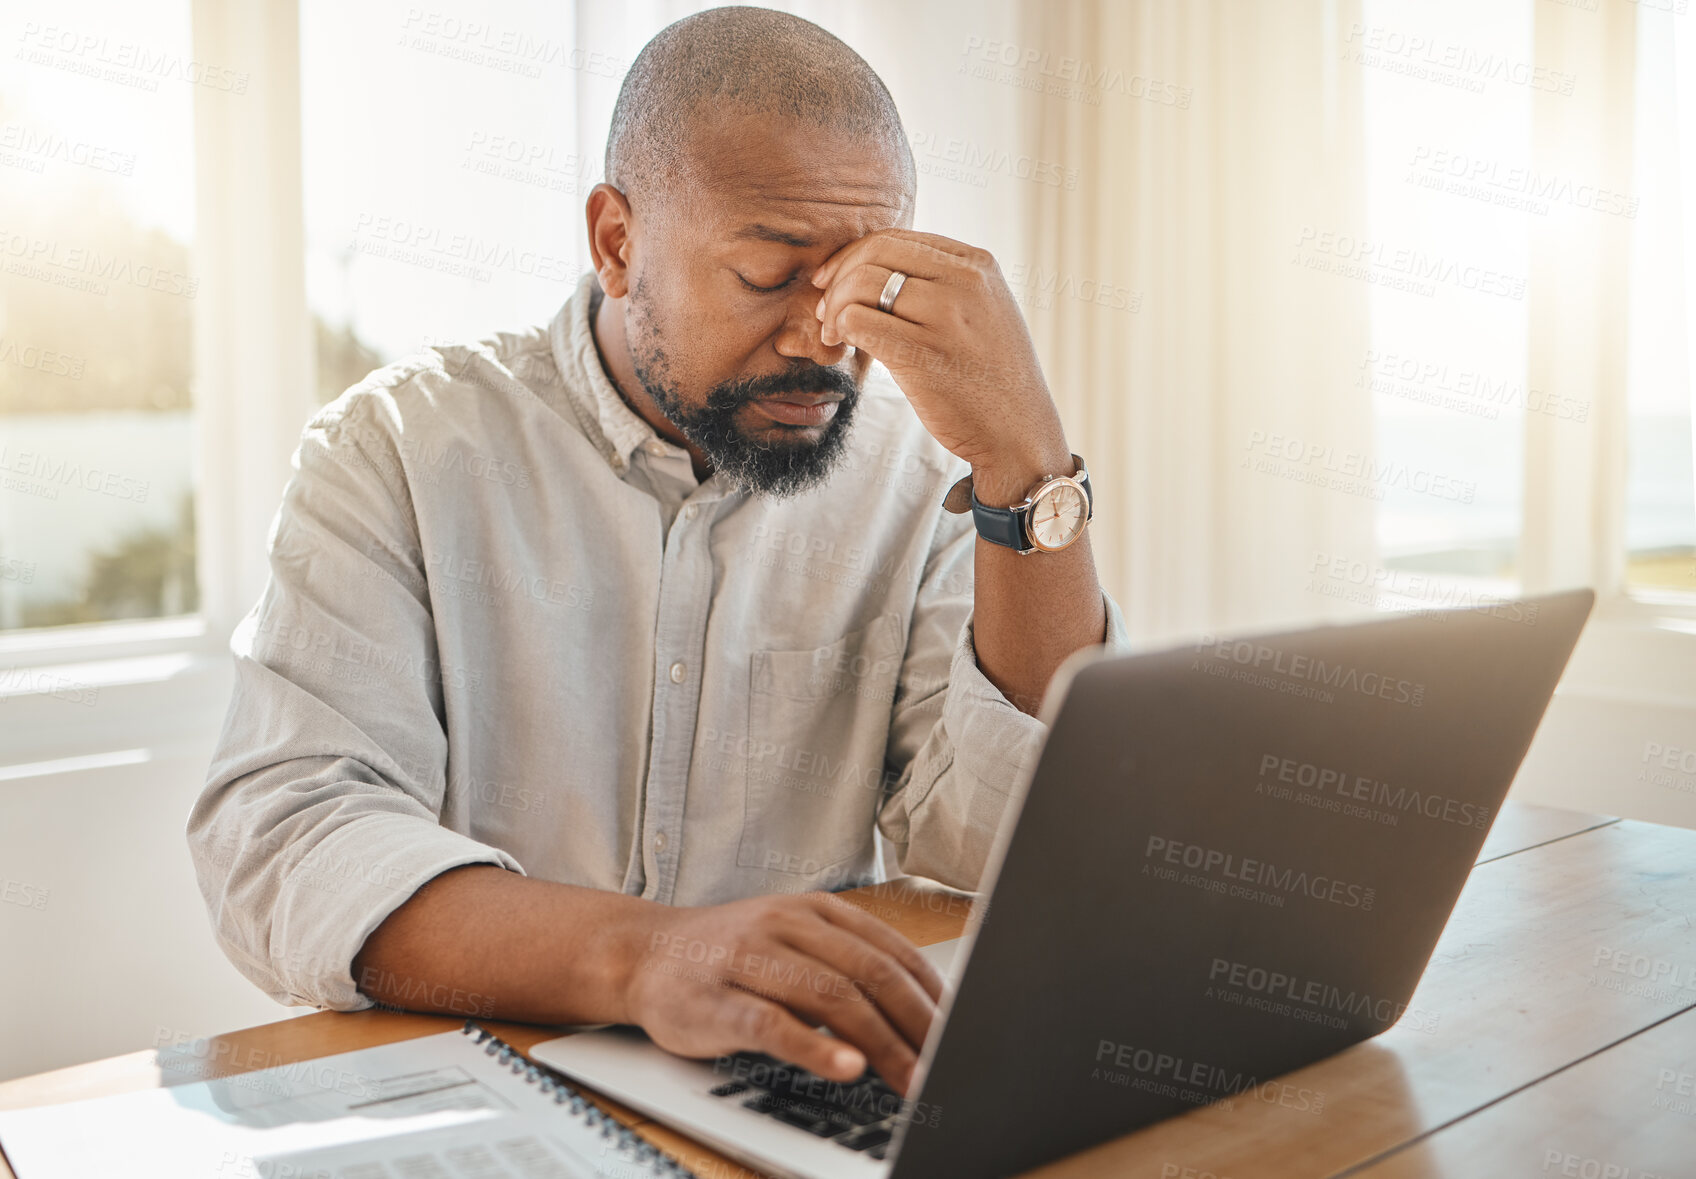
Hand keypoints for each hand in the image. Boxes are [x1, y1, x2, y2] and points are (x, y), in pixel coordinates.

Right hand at [621, 891, 945, 1093]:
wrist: (642, 953)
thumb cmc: (727, 954)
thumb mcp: (792, 940)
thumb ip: (844, 961)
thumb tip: (919, 1006)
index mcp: (814, 909)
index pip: (889, 950)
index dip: (930, 993)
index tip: (960, 1030)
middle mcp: (786, 925)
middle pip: (868, 974)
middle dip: (915, 1025)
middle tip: (943, 1064)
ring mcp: (750, 959)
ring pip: (830, 997)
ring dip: (879, 1043)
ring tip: (910, 1078)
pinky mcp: (717, 1001)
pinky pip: (773, 1024)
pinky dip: (814, 1048)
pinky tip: (845, 1068)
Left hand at [810, 229, 1071, 504]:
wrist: (1019, 433)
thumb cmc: (991, 377)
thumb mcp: (983, 311)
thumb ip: (943, 283)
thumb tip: (874, 269)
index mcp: (977, 264)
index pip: (895, 239)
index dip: (852, 257)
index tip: (833, 281)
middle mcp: (964, 282)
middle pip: (874, 254)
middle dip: (837, 279)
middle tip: (825, 311)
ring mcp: (945, 316)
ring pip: (861, 285)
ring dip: (834, 309)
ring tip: (833, 334)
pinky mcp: (923, 354)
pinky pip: (859, 321)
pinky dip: (841, 330)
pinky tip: (845, 346)